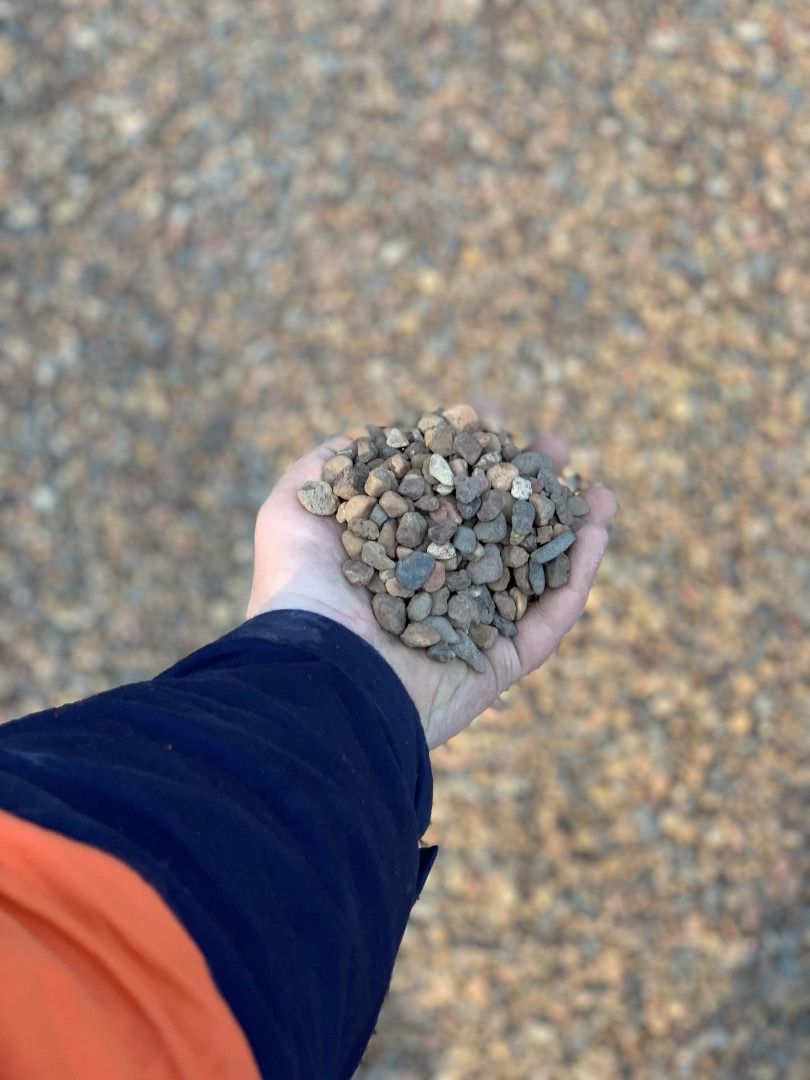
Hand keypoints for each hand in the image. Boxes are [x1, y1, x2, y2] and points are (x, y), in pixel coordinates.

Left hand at [247, 433, 615, 749]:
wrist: (317, 672)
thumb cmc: (302, 588)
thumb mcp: (293, 509)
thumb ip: (329, 467)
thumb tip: (368, 437)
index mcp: (396, 552)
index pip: (445, 497)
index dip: (470, 457)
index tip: (492, 418)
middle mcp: (437, 587)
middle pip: (498, 530)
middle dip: (531, 486)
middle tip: (558, 446)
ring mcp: (472, 628)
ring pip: (534, 574)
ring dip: (572, 531)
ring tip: (600, 490)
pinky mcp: (499, 666)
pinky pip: (550, 622)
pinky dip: (578, 579)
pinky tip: (598, 533)